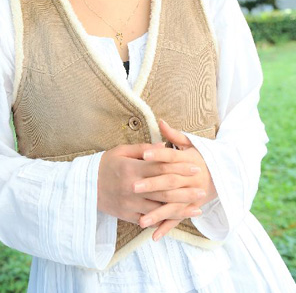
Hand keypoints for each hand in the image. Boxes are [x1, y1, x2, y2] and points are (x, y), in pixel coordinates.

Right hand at [97, 140, 202, 225]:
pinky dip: (164, 220)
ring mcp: (130, 203)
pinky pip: (149, 219)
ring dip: (180, 209)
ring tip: (197, 209)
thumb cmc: (105, 165)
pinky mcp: (128, 215)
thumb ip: (143, 149)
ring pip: (159, 207)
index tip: (195, 167)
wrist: (85, 187)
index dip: (180, 167)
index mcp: (132, 168)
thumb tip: (163, 146)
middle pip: (164, 189)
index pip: (161, 167)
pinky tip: (177, 219)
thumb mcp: (121, 151)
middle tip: (202, 190)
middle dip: (185, 191)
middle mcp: (132, 187)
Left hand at [135, 120, 216, 240]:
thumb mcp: (190, 144)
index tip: (143, 154)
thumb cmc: (201, 157)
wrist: (225, 175)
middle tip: (133, 186)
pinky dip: (166, 228)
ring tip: (141, 220)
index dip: (157, 154)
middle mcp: (191, 179)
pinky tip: (153, 236)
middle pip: (170, 181)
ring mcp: (192, 195)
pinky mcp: (191, 208)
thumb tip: (161, 121)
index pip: (171, 156)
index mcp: (188, 160)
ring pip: (173, 204)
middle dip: (151, 185)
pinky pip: (178, 219)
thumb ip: (173, 135)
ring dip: (157, 213)